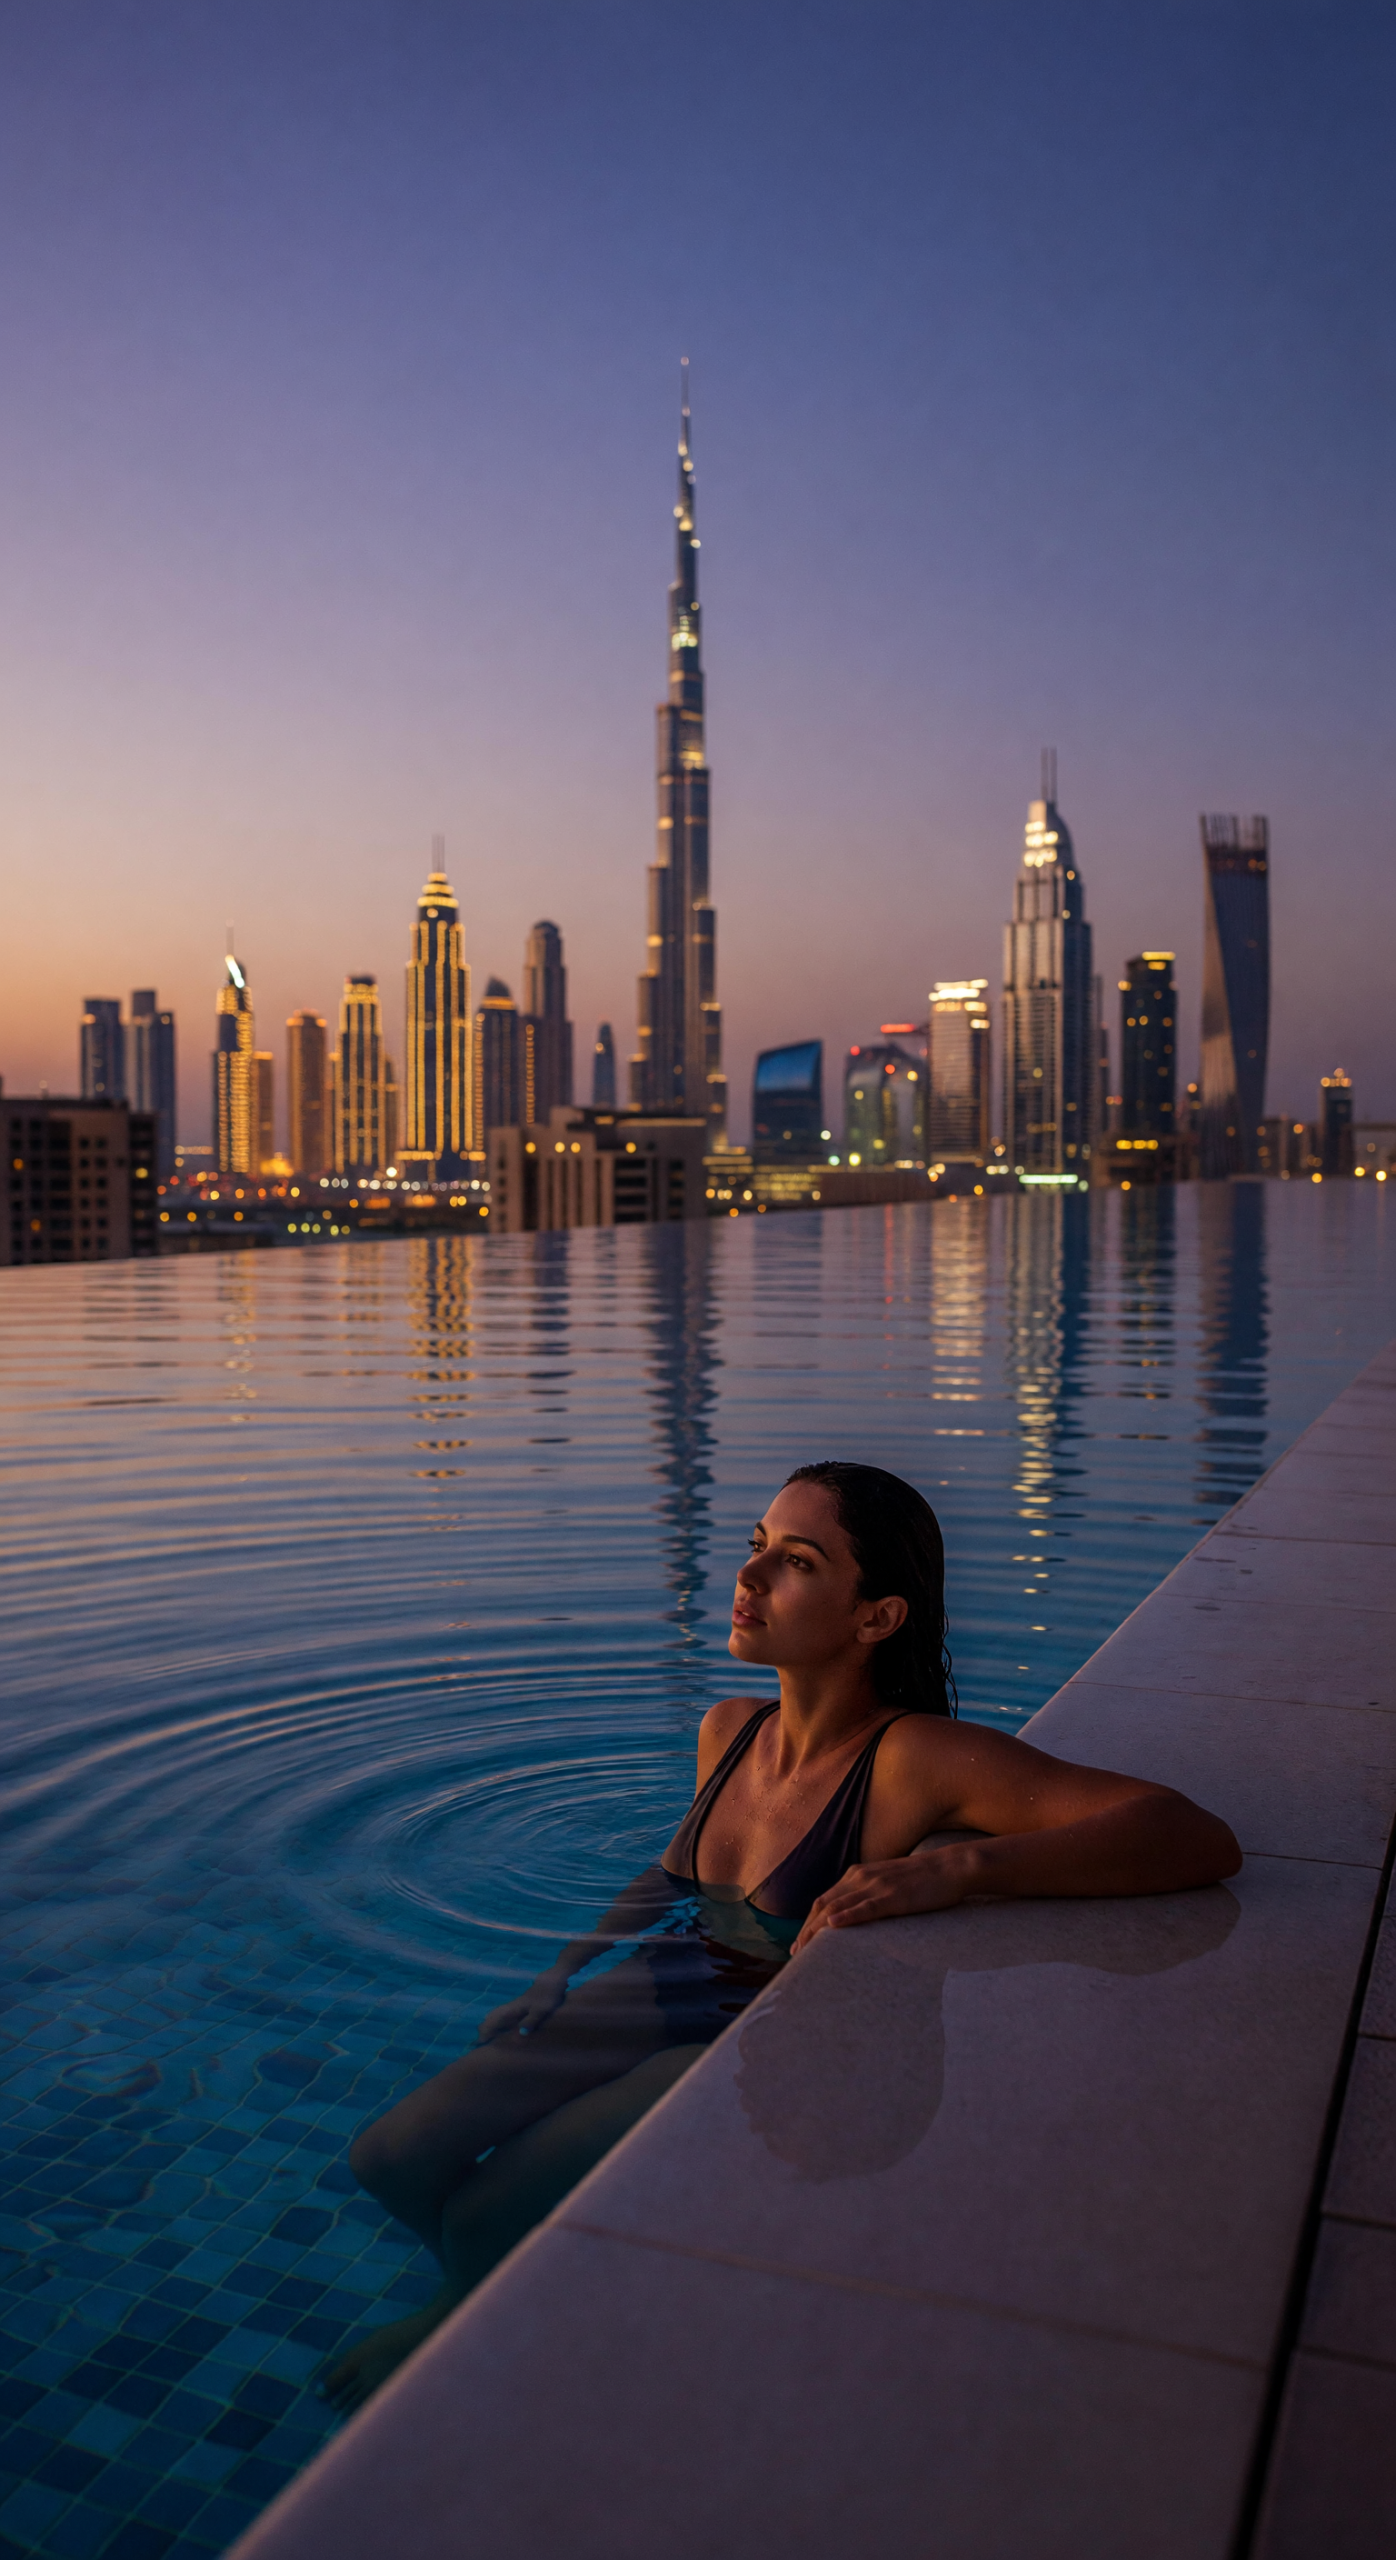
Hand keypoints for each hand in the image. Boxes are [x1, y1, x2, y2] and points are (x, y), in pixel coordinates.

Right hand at [475, 1970, 567, 2043]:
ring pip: (499, 2013)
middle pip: (494, 2015)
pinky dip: (499, 2019)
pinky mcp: (523, 2003)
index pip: (496, 2020)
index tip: (478, 2042)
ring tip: (486, 2033)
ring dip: (491, 2022)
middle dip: (485, 2027)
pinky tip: (503, 2023)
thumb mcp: (542, 2009)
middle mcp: (513, 2006)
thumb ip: (531, 2021)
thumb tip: (520, 2033)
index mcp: (515, 2008)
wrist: (555, 1978)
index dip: (487, 2030)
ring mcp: (517, 2003)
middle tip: (479, 2040)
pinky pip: (506, 2013)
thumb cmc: (549, 1994)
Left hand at [793, 1849, 973, 1952]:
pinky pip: (866, 1907)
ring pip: (838, 1907)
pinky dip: (847, 1916)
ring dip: (818, 1928)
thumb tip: (854, 1916)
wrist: (950, 1867)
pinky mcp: (894, 1896)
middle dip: (807, 1929)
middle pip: (824, 1904)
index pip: (824, 1899)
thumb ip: (868, 1896)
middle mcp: (861, 1877)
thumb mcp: (887, 1884)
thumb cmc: (922, 1881)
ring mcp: (877, 1886)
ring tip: (805, 1948)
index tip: (799, 1942)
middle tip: (795, 1953)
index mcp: (858, 1875)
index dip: (808, 1921)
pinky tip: (833, 1925)